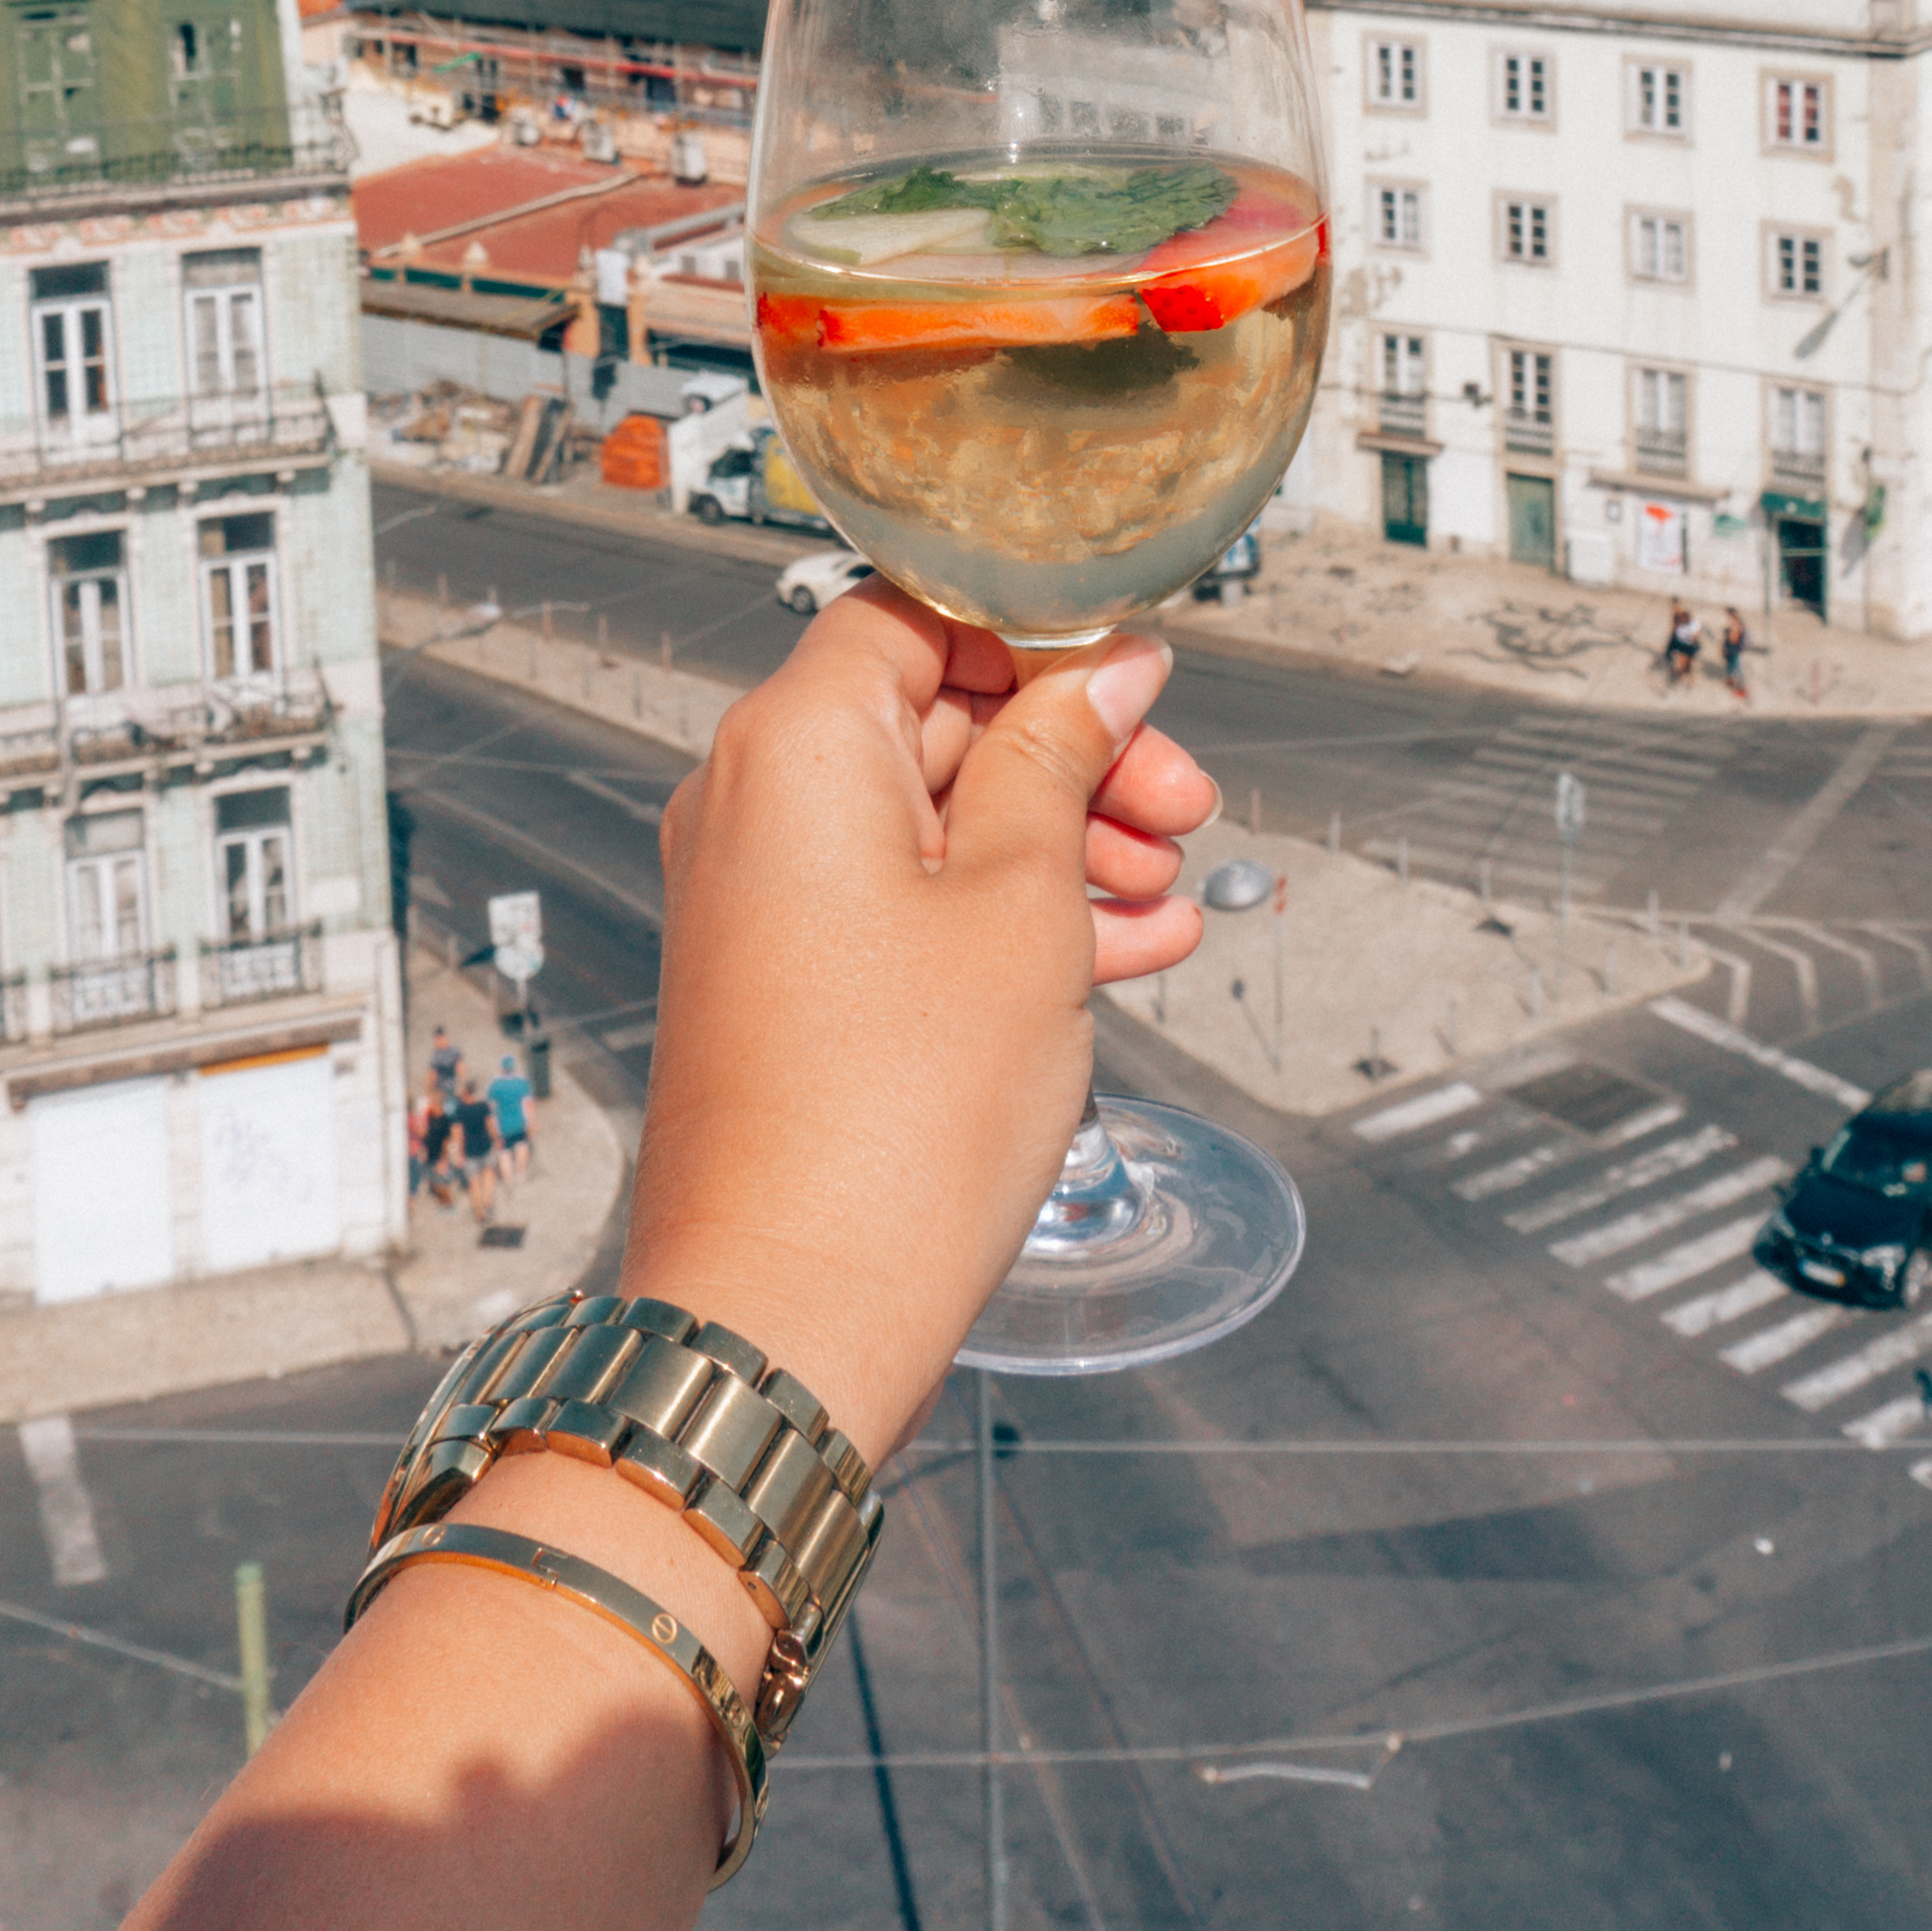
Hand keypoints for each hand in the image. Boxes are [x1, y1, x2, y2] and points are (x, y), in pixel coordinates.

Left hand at [613, 584, 1218, 1465]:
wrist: (788, 1318)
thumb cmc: (887, 1128)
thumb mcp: (1022, 907)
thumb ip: (1061, 763)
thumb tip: (1100, 674)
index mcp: (792, 744)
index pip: (919, 613)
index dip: (1039, 639)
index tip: (1133, 686)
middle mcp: (753, 804)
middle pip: (934, 714)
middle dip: (1070, 757)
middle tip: (1177, 808)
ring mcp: (762, 898)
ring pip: (933, 817)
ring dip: (1059, 843)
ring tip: (1166, 896)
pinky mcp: (785, 982)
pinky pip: (906, 905)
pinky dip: (1005, 916)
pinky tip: (1121, 953)